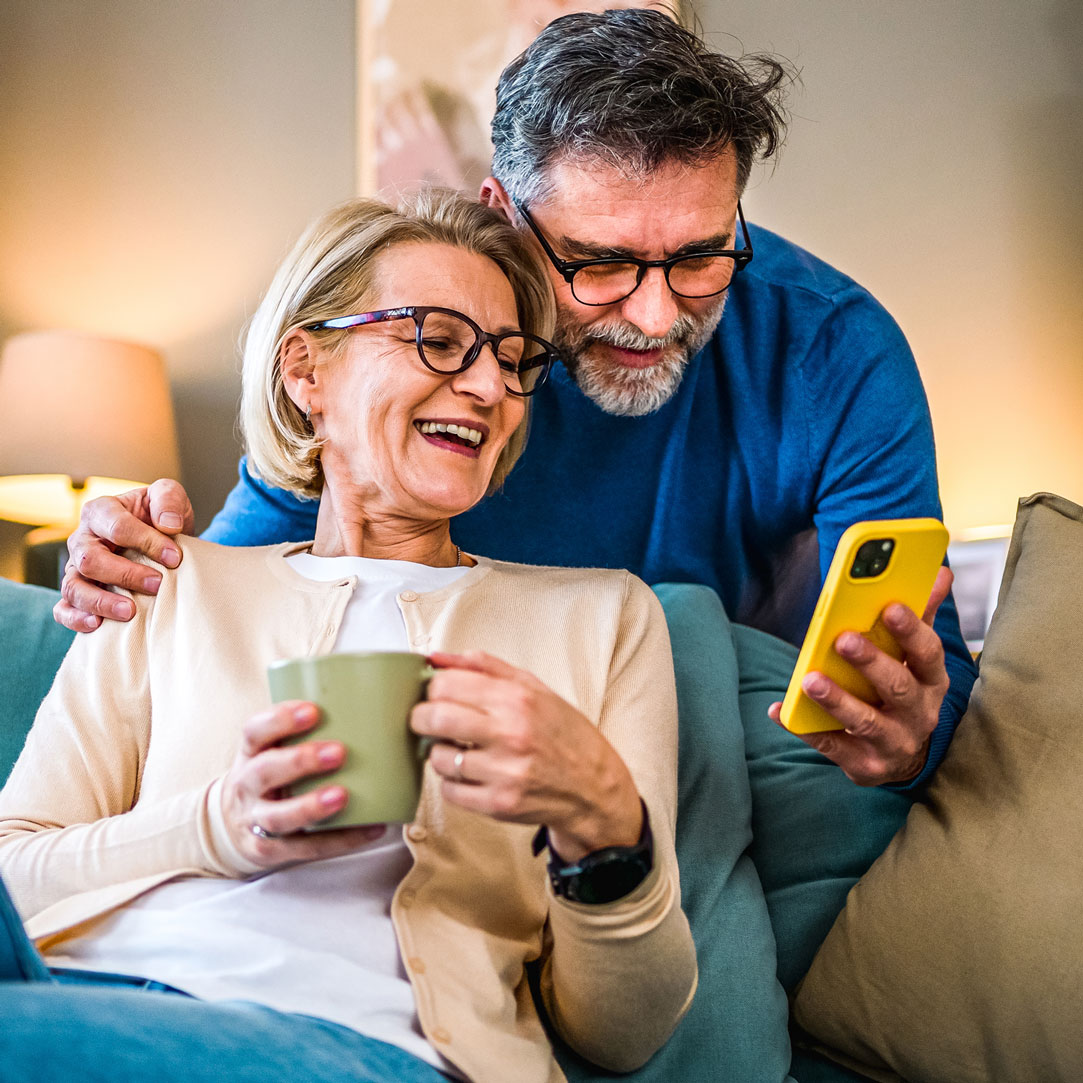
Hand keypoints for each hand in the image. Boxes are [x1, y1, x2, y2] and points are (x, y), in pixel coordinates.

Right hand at [55, 479, 194, 631]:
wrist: (158, 540)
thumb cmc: (159, 518)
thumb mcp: (168, 497)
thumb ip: (169, 500)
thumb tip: (168, 525)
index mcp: (101, 511)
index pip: (117, 527)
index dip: (146, 542)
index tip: (175, 558)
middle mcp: (83, 539)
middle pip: (90, 559)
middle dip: (125, 574)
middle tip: (157, 584)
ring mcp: (76, 568)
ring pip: (73, 587)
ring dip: (101, 601)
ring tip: (131, 611)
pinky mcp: (76, 593)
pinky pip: (63, 609)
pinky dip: (75, 618)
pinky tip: (97, 625)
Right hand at [220, 701, 385, 869]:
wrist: (234, 826)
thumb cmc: (272, 775)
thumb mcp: (273, 750)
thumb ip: (305, 732)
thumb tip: (374, 706)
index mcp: (251, 753)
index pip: (255, 731)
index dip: (279, 720)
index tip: (313, 710)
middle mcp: (246, 786)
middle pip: (264, 771)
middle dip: (300, 761)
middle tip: (339, 752)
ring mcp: (254, 821)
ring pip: (278, 817)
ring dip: (312, 805)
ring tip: (343, 795)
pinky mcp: (269, 851)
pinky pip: (305, 848)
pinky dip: (340, 840)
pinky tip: (372, 828)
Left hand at [412, 651, 642, 860]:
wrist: (593, 787)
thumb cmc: (562, 734)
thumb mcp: (533, 687)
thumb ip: (484, 666)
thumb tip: (436, 657)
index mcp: (517, 698)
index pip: (444, 684)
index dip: (433, 689)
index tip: (437, 695)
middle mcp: (511, 733)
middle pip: (432, 717)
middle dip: (421, 718)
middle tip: (429, 721)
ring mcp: (504, 771)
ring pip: (437, 757)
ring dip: (441, 753)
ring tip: (461, 749)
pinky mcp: (499, 804)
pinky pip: (449, 791)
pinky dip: (453, 782)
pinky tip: (472, 774)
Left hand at [768, 567, 953, 785]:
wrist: (903, 756)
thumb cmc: (904, 692)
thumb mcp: (917, 659)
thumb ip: (922, 617)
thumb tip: (940, 573)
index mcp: (932, 681)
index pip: (928, 654)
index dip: (911, 631)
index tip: (889, 606)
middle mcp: (919, 715)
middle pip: (898, 687)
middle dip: (871, 663)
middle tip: (842, 639)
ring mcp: (893, 743)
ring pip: (865, 721)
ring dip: (837, 700)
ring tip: (809, 679)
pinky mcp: (864, 765)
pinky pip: (831, 746)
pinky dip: (804, 729)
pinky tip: (780, 711)